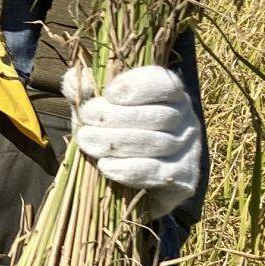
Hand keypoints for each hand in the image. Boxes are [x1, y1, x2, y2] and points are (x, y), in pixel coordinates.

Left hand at [61, 58, 202, 214]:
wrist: (130, 184)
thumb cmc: (114, 134)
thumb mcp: (98, 109)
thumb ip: (85, 91)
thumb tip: (75, 81)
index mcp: (170, 94)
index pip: (165, 83)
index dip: (138, 86)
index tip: (108, 94)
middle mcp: (186, 118)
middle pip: (159, 115)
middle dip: (117, 118)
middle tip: (87, 121)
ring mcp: (189, 149)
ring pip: (157, 143)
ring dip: (117, 143)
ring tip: (88, 142)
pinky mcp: (184, 178)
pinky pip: (158, 172)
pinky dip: (129, 169)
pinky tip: (106, 166)